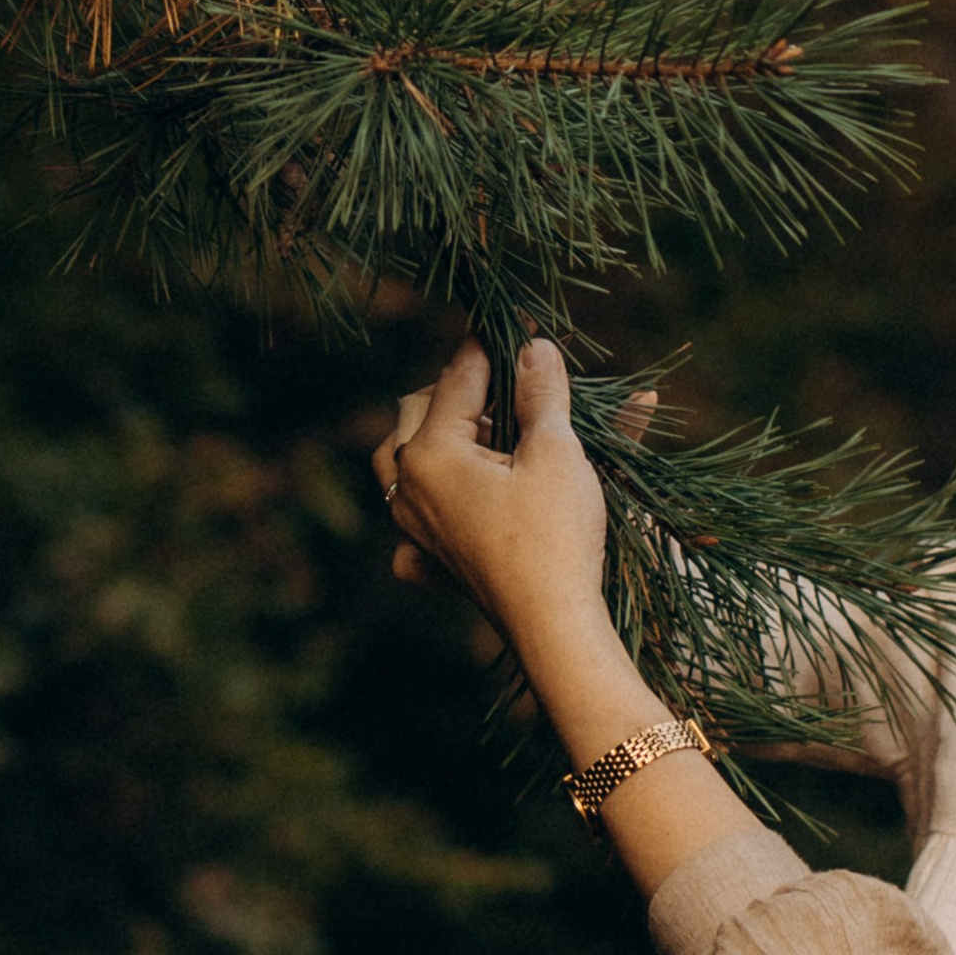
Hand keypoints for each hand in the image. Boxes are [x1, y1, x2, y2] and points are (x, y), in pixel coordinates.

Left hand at [375, 342, 741, 892]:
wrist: (555, 626)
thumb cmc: (556, 535)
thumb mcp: (556, 453)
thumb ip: (542, 394)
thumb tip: (535, 347)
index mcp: (429, 452)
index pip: (457, 379)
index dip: (493, 348)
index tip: (521, 328)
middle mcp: (407, 488)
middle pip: (412, 414)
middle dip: (456, 391)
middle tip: (505, 381)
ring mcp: (413, 531)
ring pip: (399, 466)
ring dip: (433, 440)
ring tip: (478, 431)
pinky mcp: (432, 566)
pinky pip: (411, 530)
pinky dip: (428, 510)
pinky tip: (452, 509)